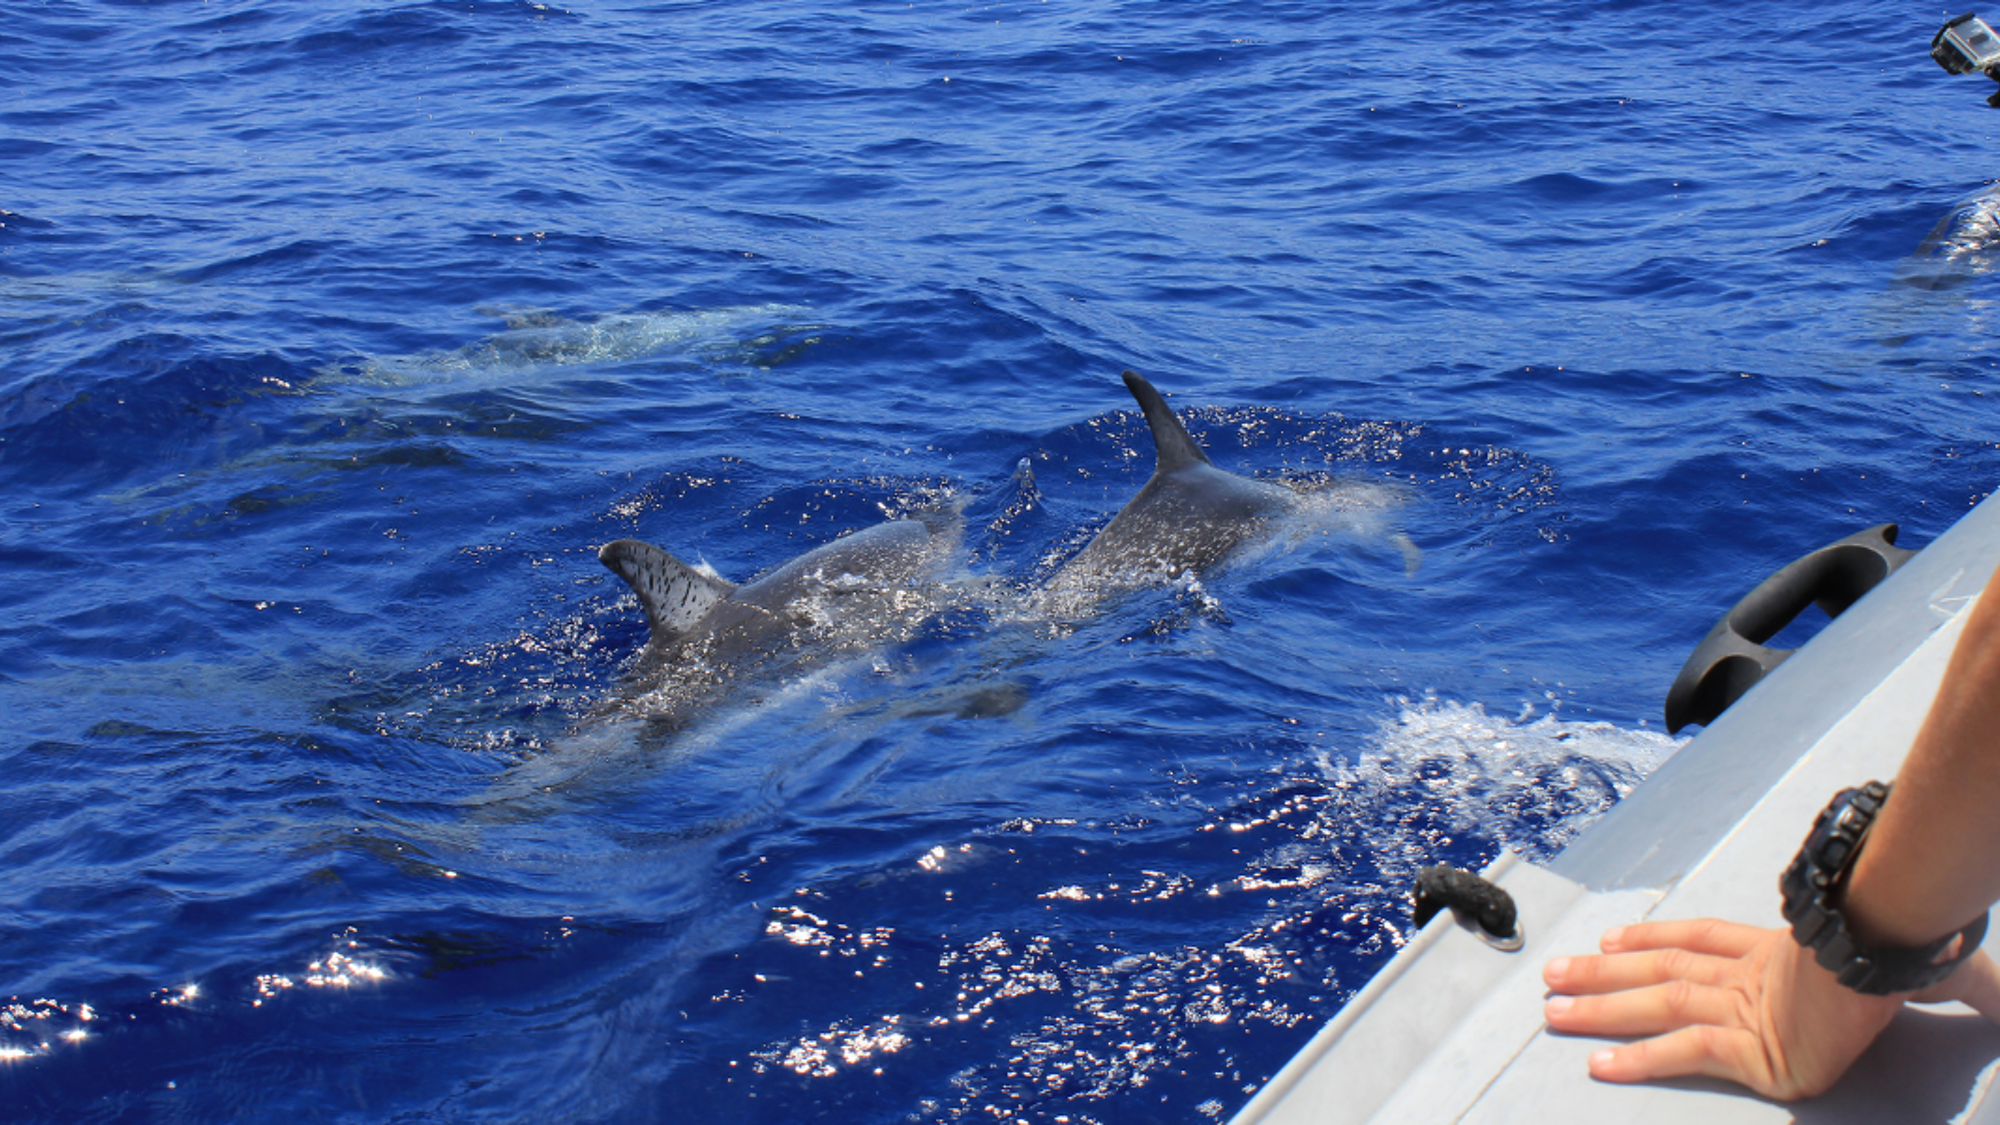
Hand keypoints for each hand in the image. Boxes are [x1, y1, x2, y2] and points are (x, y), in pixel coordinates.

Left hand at [1541, 918, 1999, 1100]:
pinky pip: (1683, 1052)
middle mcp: (1749, 974)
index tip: (1616, 936)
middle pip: (1659, 969)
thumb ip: (1948, 981)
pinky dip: (1641, 1058)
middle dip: (1602, 972)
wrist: (1893, 946)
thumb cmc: (1903, 949)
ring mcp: (1744, 1004)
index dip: (1655, 937)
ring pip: (1655, 1004)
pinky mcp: (1749, 1042)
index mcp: (1778, 951)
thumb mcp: (1919, 966)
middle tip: (1551, 975)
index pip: (1701, 939)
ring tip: (1553, 1009)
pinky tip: (1602, 1066)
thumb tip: (1998, 998)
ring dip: (1600, 1006)